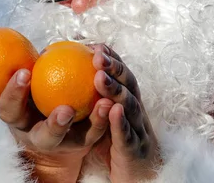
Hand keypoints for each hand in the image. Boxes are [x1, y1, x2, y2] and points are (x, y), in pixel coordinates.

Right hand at [0, 67, 113, 181]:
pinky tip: (114, 100)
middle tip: (67, 109)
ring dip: (93, 122)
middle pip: (45, 137)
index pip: (10, 110)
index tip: (25, 73)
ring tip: (105, 103)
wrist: (52, 121)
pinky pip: (97, 131)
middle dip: (55, 125)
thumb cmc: (35, 92)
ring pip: (79, 139)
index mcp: (20, 121)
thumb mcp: (26, 82)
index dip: (14, 94)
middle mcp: (40, 138)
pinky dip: (105, 116)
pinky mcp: (86, 142)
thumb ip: (27, 67)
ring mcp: (65, 143)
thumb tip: (31, 42)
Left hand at [92, 45, 161, 182]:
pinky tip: (112, 110)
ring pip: (130, 106)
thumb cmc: (119, 148)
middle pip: (129, 84)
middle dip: (115, 67)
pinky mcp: (136, 150)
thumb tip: (72, 77)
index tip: (96, 45)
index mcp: (131, 103)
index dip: (112, 59)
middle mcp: (137, 112)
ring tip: (100, 77)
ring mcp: (139, 130)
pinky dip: (121, 121)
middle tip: (97, 55)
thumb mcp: (107, 120)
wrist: (140, 180)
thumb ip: (96, 100)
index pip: (123, 75)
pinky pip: (128, 134)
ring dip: (115, 90)